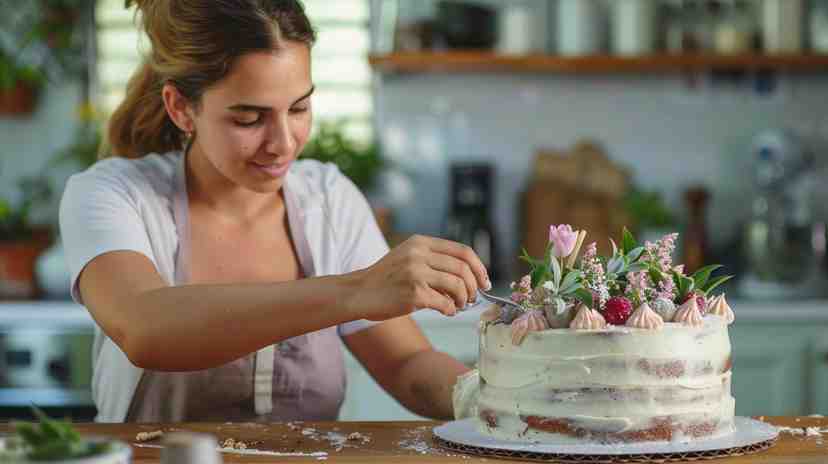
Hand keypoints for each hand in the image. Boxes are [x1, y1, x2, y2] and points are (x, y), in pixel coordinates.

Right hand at [344, 235, 490, 320]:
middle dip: (474, 287)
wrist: (359, 292)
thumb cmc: (386, 279)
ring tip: (459, 306)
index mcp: (420, 243)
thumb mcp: (408, 257)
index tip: (484, 281)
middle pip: (463, 269)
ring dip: (464, 299)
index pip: (463, 251)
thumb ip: (434, 260)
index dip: (479, 267)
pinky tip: (447, 312)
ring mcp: (416, 273)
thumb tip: (469, 277)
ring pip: (458, 286)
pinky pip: (445, 303)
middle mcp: (419, 254)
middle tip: (472, 298)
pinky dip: (451, 310)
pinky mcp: (414, 293)